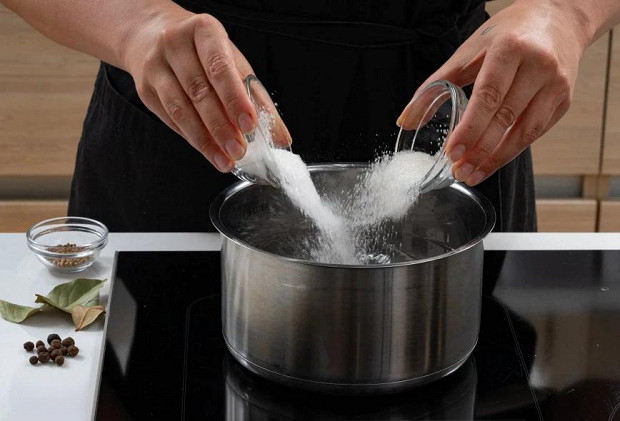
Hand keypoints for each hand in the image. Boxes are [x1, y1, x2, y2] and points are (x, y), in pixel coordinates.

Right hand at [123, 7, 256, 171]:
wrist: (153, 37)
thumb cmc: (204, 53)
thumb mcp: (234, 64)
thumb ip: (258, 99)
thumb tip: (281, 137)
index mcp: (203, 31)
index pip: (219, 67)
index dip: (235, 98)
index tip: (249, 124)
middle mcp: (174, 44)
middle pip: (199, 92)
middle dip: (221, 126)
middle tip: (239, 151)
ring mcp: (156, 66)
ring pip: (180, 110)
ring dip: (205, 140)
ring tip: (225, 160)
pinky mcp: (145, 90)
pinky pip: (170, 120)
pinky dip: (193, 139)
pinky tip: (209, 152)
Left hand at [398, 0, 589, 185]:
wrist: (558, 18)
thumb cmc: (508, 34)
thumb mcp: (468, 52)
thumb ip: (435, 84)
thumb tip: (406, 120)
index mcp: (510, 49)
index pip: (488, 96)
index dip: (470, 128)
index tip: (452, 152)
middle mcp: (538, 65)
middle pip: (505, 118)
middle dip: (480, 150)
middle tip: (459, 171)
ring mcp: (556, 84)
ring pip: (525, 131)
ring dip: (496, 158)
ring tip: (473, 174)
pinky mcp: (565, 99)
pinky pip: (536, 132)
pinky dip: (512, 150)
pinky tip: (493, 161)